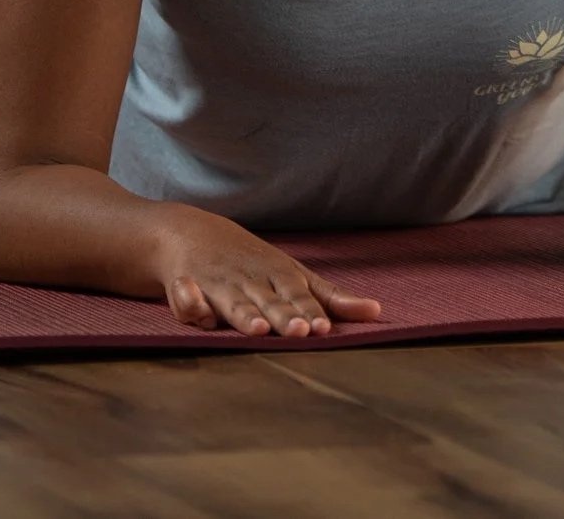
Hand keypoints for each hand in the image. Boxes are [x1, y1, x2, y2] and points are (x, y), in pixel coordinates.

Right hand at [147, 204, 383, 336]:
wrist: (188, 230)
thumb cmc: (252, 261)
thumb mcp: (292, 275)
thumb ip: (331, 298)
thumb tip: (377, 312)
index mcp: (279, 274)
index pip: (299, 295)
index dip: (310, 312)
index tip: (323, 328)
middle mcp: (251, 278)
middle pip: (270, 300)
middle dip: (284, 316)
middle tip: (299, 332)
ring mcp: (218, 282)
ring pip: (233, 301)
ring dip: (244, 314)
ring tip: (257, 329)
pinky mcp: (186, 286)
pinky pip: (187, 300)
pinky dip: (191, 305)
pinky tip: (201, 318)